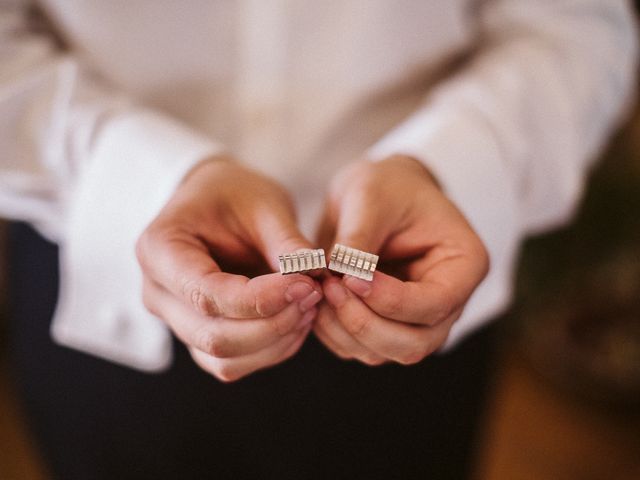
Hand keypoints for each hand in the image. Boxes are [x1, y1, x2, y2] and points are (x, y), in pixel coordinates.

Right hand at [136, 156, 321, 380]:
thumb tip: (316, 276)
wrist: (217, 200)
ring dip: (275, 342)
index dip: (261, 300)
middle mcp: (158, 293)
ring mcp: (176, 320)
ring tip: (308, 305)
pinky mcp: (200, 336)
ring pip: (225, 360)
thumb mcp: (264, 204)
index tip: (305, 284)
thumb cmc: (234, 194)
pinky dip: (271, 350)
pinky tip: (296, 320)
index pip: (206, 295)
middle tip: (314, 293)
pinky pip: (233, 363)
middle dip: (274, 324)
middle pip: (214, 336)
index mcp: (159, 250)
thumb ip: (287, 243)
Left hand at [314, 155, 488, 364]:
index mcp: (463, 265)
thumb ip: (358, 239)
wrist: (377, 193)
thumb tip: (340, 276)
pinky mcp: (386, 325)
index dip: (392, 300)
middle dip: (365, 324)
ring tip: (319, 289)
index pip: (436, 303)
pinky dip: (334, 333)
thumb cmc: (386, 186)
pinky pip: (360, 347)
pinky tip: (316, 300)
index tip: (350, 277)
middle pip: (414, 343)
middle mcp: (446, 302)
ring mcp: (417, 319)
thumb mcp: (371, 197)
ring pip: (385, 352)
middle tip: (329, 287)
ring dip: (344, 331)